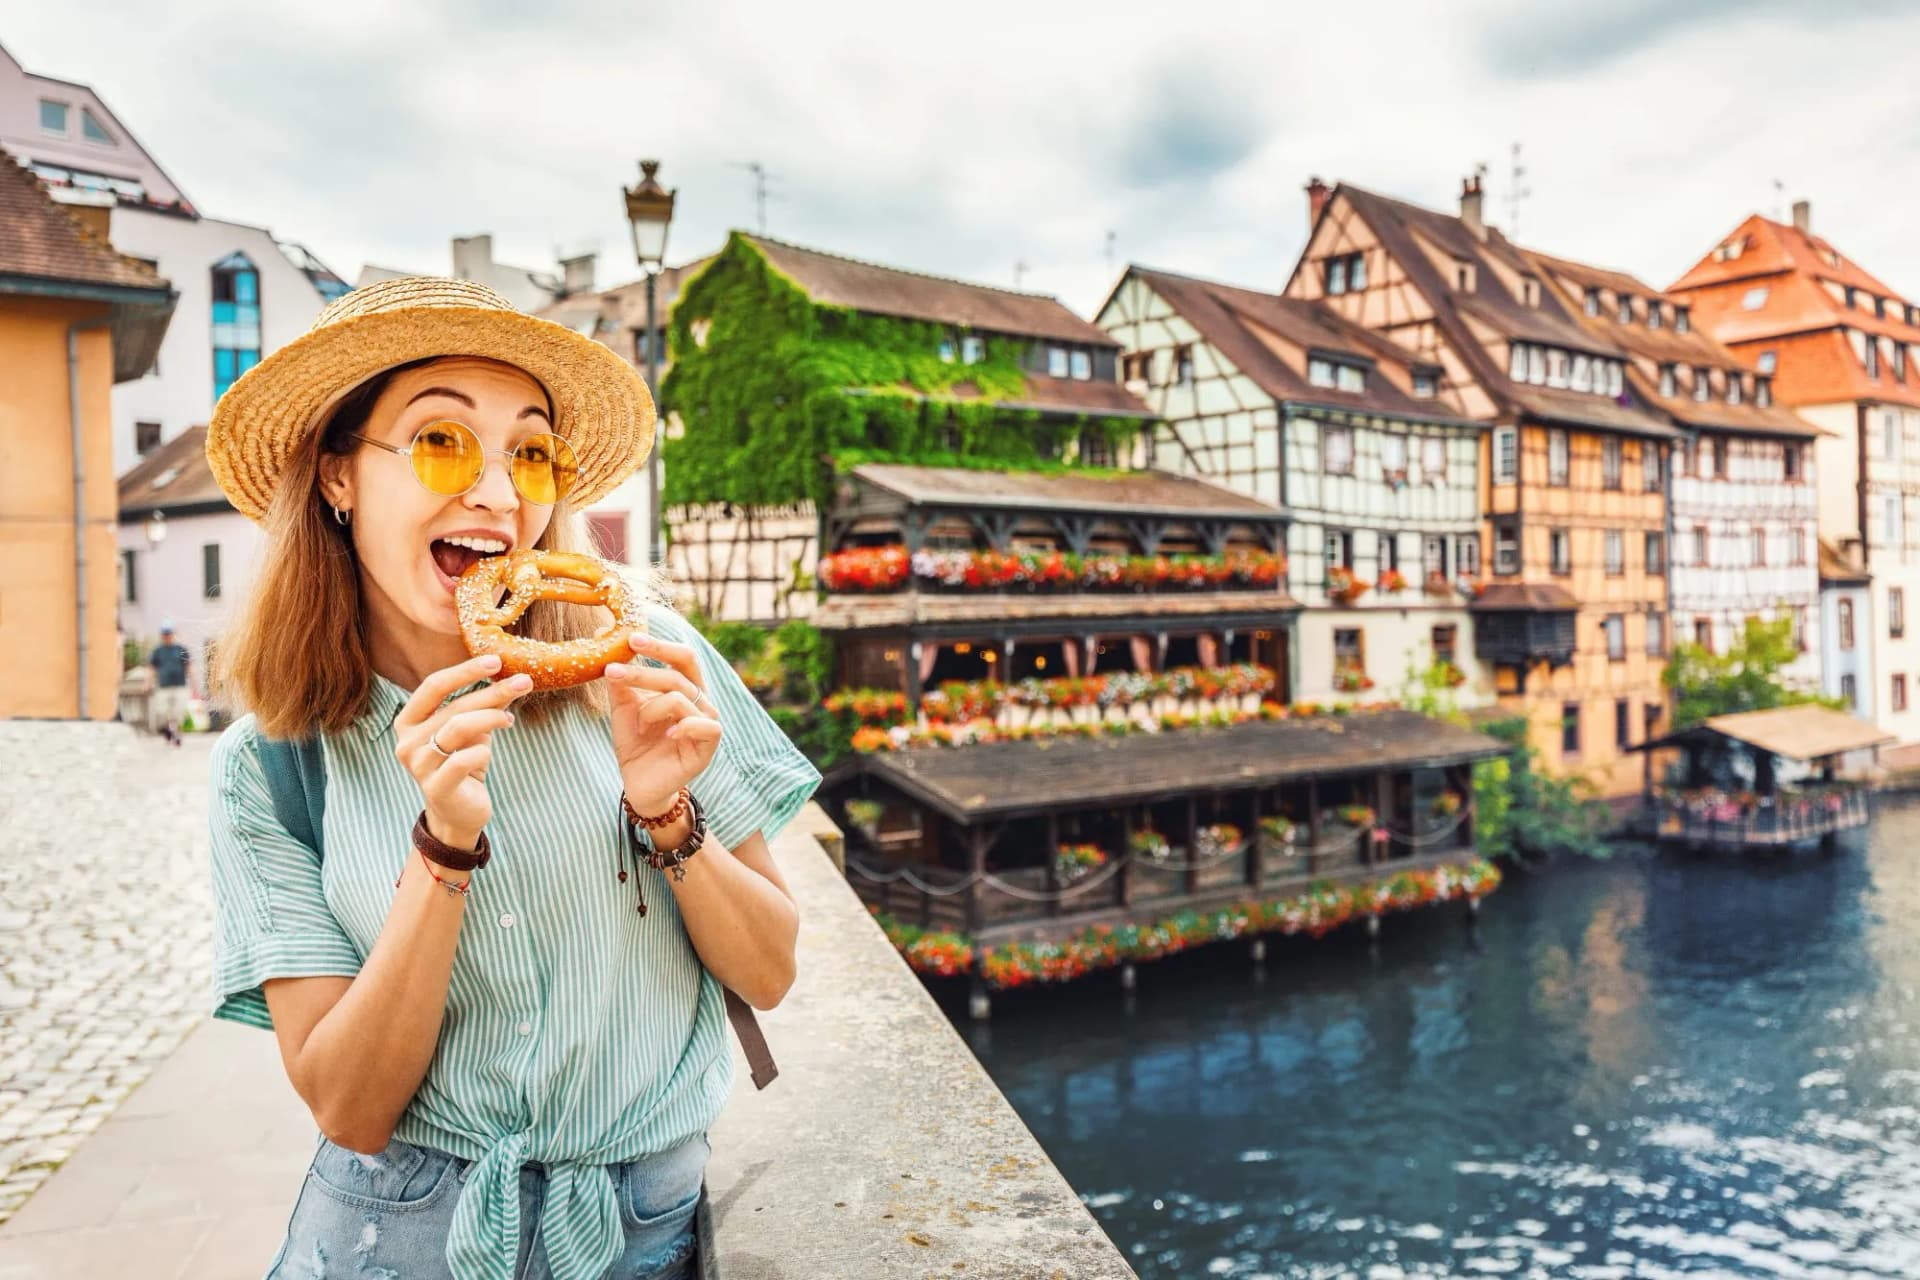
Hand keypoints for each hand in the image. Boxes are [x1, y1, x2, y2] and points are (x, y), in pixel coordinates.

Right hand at [393, 654, 530, 849]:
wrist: (457, 812)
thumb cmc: (463, 762)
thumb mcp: (473, 729)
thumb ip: (485, 704)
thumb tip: (514, 676)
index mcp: (409, 720)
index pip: (433, 685)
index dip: (464, 671)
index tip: (495, 661)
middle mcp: (407, 741)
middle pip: (453, 706)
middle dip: (491, 692)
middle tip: (523, 682)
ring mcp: (418, 765)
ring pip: (459, 728)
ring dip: (491, 718)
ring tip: (509, 720)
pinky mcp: (436, 787)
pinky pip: (465, 759)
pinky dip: (483, 751)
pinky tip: (489, 753)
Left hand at [607, 631, 722, 815]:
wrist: (640, 784)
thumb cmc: (636, 743)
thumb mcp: (623, 708)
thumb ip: (619, 680)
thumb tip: (600, 640)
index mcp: (686, 687)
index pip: (682, 657)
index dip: (660, 646)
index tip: (631, 638)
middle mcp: (701, 700)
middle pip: (679, 673)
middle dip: (644, 670)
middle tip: (613, 670)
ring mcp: (707, 721)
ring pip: (679, 697)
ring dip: (650, 709)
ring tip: (639, 725)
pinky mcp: (709, 744)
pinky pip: (699, 724)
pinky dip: (679, 726)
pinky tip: (665, 735)